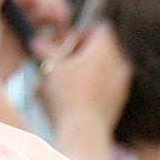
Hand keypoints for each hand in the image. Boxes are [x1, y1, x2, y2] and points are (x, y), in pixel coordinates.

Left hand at [0, 0, 71, 79]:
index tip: (40, 7)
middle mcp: (17, 9)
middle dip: (53, 5)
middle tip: (58, 17)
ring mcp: (27, 26)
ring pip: (51, 15)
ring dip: (60, 17)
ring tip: (63, 27)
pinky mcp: (34, 43)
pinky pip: (53, 34)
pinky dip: (61, 34)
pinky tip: (62, 39)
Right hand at [37, 23, 133, 159]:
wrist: (84, 132)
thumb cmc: (68, 97)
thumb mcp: (51, 67)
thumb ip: (45, 49)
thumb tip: (37, 42)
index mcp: (106, 49)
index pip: (99, 28)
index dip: (81, 33)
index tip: (65, 45)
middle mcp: (120, 63)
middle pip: (101, 48)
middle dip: (80, 53)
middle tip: (62, 62)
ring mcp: (123, 83)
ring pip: (103, 68)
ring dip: (84, 71)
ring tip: (63, 82)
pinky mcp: (120, 100)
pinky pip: (106, 86)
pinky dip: (91, 87)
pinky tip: (73, 98)